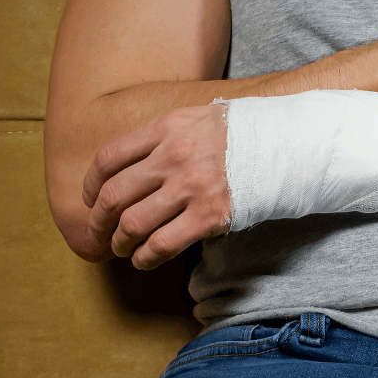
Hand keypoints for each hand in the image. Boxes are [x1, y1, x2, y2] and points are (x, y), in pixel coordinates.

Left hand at [81, 103, 231, 269]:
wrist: (289, 146)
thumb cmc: (247, 134)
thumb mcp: (201, 117)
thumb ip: (168, 134)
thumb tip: (138, 158)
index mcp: (167, 129)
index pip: (109, 157)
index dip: (90, 184)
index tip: (89, 200)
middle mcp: (173, 157)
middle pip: (113, 195)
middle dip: (97, 221)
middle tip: (97, 234)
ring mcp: (191, 188)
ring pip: (132, 224)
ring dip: (119, 243)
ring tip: (120, 250)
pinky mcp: (209, 216)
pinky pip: (162, 244)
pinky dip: (145, 257)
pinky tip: (144, 260)